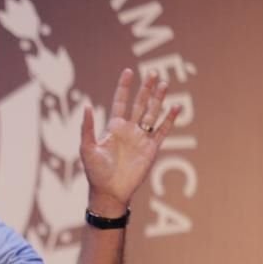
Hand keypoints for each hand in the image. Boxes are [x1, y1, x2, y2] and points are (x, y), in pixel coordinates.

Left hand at [79, 69, 179, 215]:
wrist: (109, 192)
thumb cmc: (95, 171)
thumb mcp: (86, 148)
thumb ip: (87, 127)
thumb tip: (87, 105)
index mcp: (113, 127)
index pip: (120, 101)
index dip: (124, 87)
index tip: (128, 71)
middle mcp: (129, 130)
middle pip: (139, 104)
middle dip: (146, 89)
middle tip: (153, 72)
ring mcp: (141, 138)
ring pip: (152, 113)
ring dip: (158, 99)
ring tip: (164, 84)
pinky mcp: (151, 149)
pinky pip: (162, 131)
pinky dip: (169, 120)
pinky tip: (175, 107)